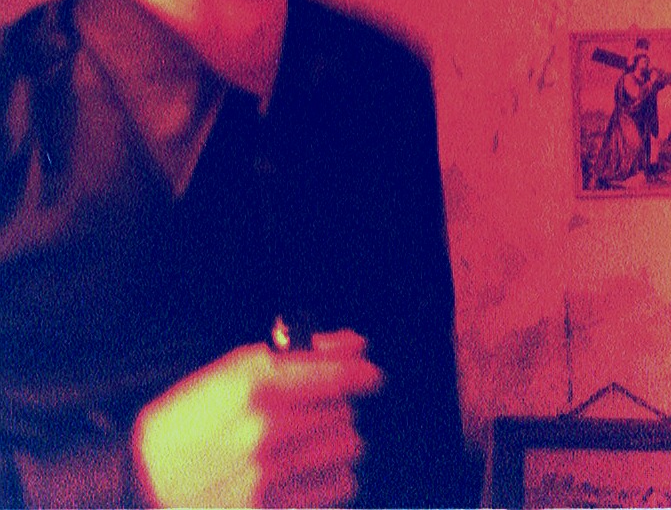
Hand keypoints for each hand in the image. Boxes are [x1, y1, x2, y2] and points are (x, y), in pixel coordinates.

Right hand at [133, 330, 384, 507]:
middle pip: (345, 415)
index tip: (369, 377)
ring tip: (307, 450)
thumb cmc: (185, 424)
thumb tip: (356, 344)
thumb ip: (299, 356)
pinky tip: (303, 478)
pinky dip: (329, 482)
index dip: (361, 374)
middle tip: (310, 420)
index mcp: (255, 388)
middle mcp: (265, 431)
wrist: (136, 485)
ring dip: (336, 449)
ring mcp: (267, 477)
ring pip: (347, 452)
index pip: (338, 376)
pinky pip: (338, 491)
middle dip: (335, 414)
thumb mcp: (230, 374)